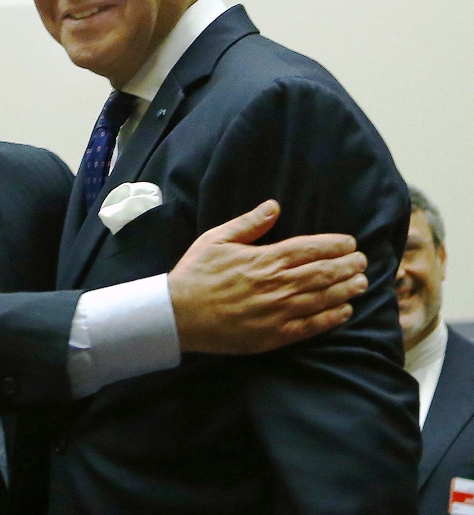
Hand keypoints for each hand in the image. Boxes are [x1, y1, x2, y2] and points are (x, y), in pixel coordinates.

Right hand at [169, 200, 367, 353]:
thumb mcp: (216, 239)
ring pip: (322, 298)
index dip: (335, 245)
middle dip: (347, 266)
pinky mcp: (273, 336)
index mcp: (264, 259)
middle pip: (323, 273)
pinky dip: (331, 318)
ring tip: (362, 284)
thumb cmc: (196, 273)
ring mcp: (277, 312)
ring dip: (346, 290)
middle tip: (363, 262)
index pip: (310, 249)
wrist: (178, 315)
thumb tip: (275, 205)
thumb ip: (249, 223)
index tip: (350, 243)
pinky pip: (310, 326)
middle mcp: (276, 285)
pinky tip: (345, 311)